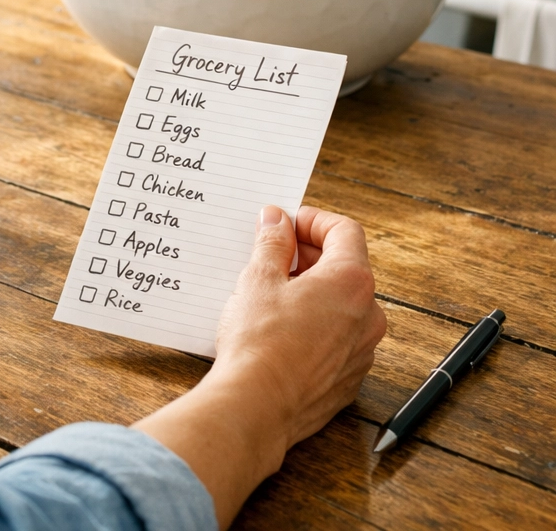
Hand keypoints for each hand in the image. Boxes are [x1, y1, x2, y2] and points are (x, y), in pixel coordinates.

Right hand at [133, 206, 384, 526]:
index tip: (284, 223)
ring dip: (311, 289)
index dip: (312, 220)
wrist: (257, 407)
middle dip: (308, 254)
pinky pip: (337, 337)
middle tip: (271, 253)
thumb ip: (273, 242)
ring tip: (270, 291)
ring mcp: (362, 350)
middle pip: (346, 266)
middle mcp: (369, 314)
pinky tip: (279, 328)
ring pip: (341, 304)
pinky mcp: (348, 377)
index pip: (344, 231)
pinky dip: (314, 322)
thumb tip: (277, 220)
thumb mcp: (258, 279)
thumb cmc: (259, 342)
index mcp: (352, 282)